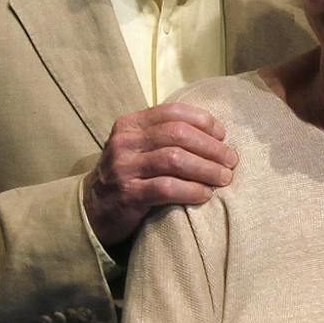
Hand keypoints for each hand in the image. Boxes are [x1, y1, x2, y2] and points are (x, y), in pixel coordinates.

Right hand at [82, 104, 236, 248]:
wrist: (93, 209)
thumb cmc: (127, 176)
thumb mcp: (138, 148)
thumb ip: (164, 137)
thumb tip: (213, 134)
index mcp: (130, 124)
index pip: (173, 112)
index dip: (203, 121)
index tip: (222, 134)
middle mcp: (125, 142)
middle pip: (178, 135)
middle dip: (211, 147)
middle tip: (231, 160)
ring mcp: (125, 167)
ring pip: (175, 160)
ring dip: (206, 169)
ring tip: (224, 177)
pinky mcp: (128, 194)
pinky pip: (167, 188)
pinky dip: (191, 190)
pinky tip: (205, 194)